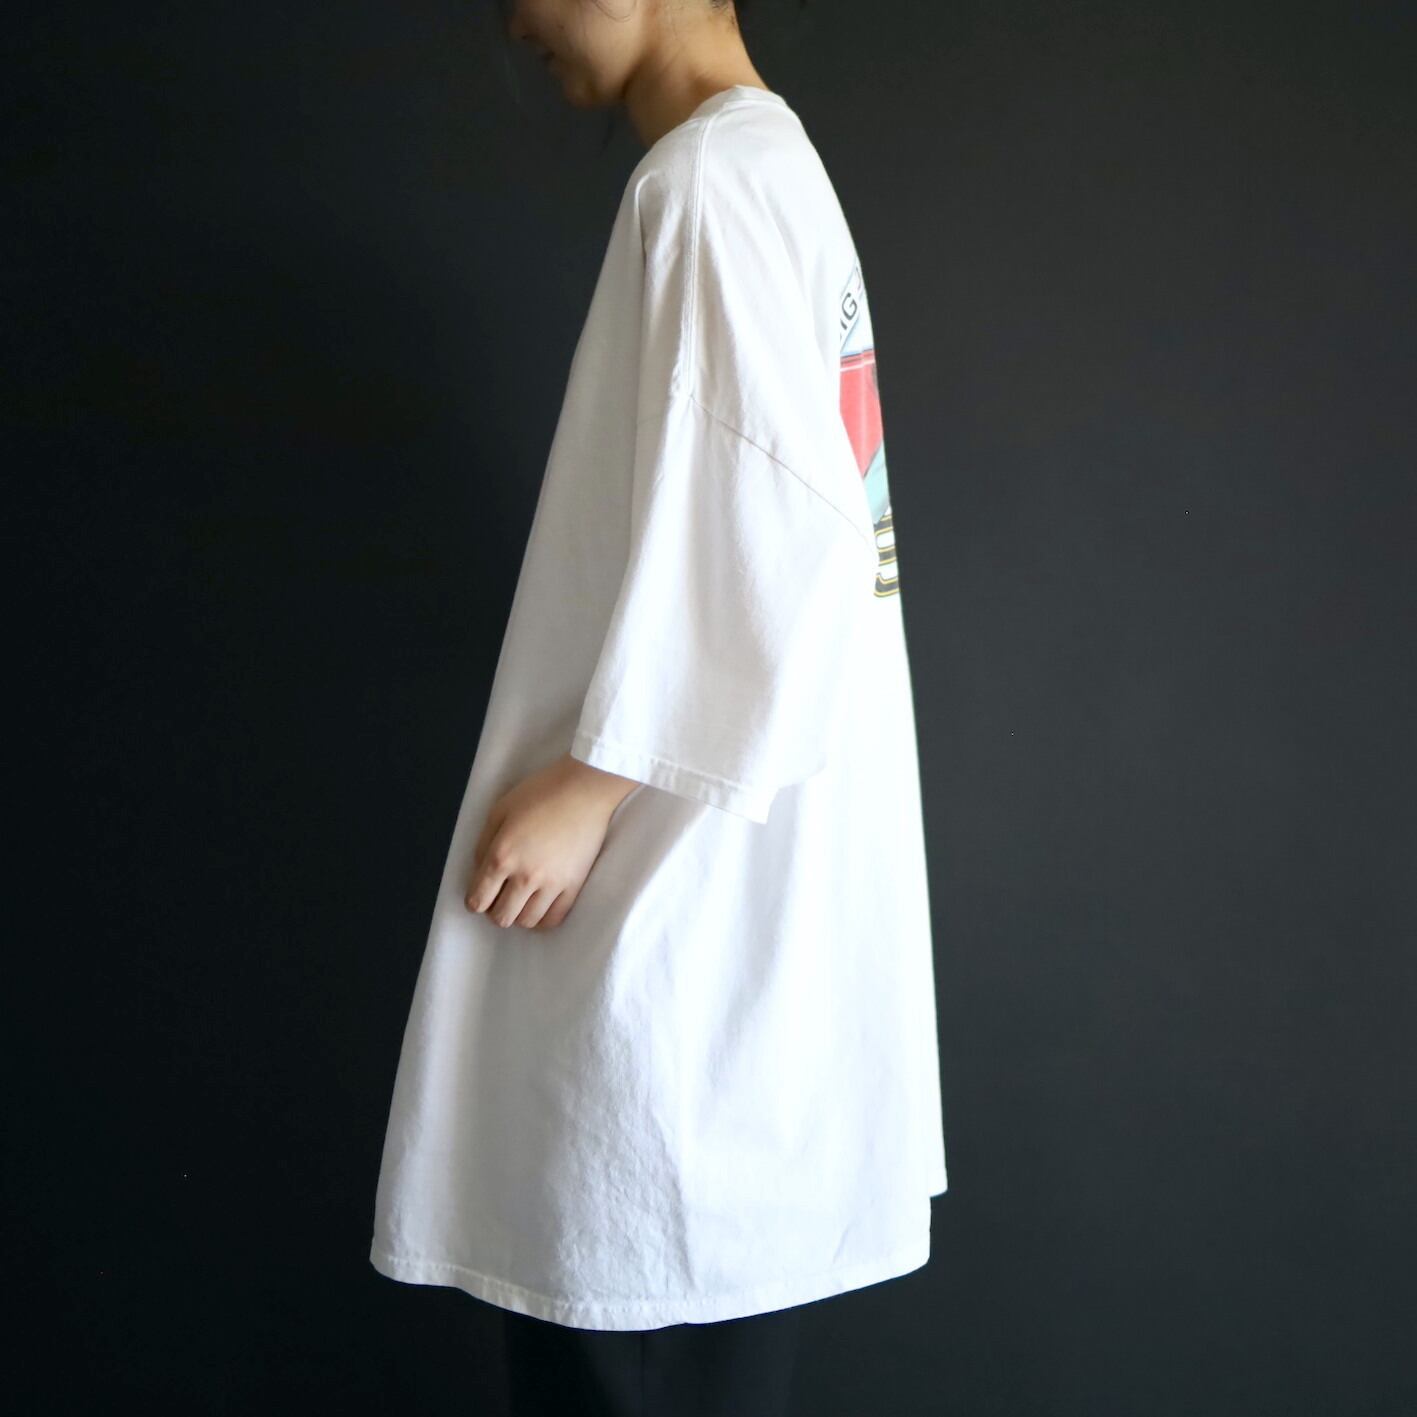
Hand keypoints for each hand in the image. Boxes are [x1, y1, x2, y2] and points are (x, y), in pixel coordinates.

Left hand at [464, 752, 638, 932]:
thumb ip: (483, 844)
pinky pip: (554, 919)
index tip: (479, 897)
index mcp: (502, 856)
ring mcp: (553, 884)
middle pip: (502, 917)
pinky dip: (542, 919)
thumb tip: (480, 872)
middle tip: (499, 898)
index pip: (478, 900)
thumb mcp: (500, 810)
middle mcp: (526, 876)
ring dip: (518, 915)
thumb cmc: (540, 793)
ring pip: (527, 922)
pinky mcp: (574, 886)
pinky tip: (539, 906)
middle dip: (494, 911)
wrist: (585, 789)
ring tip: (521, 900)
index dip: (474, 902)